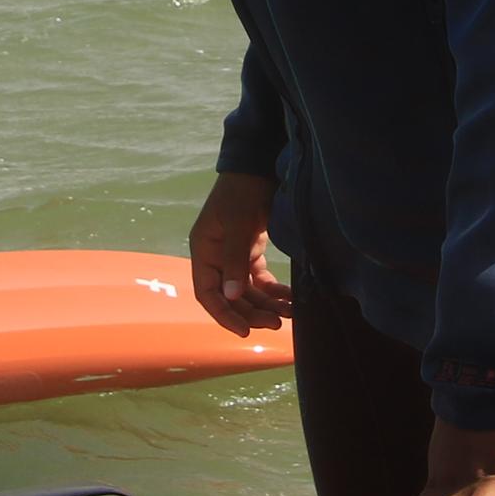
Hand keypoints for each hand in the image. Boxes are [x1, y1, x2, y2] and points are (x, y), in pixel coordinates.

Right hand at [186, 171, 293, 337]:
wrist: (259, 164)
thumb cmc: (243, 191)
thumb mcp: (238, 223)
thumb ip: (235, 260)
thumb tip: (232, 296)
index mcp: (204, 251)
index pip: (207, 293)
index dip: (224, 315)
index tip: (245, 331)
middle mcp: (216, 257)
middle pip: (231, 296)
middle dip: (252, 312)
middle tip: (276, 323)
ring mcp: (234, 254)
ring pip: (248, 290)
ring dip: (265, 304)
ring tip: (288, 313)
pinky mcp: (251, 250)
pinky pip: (260, 279)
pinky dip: (273, 290)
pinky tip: (290, 299)